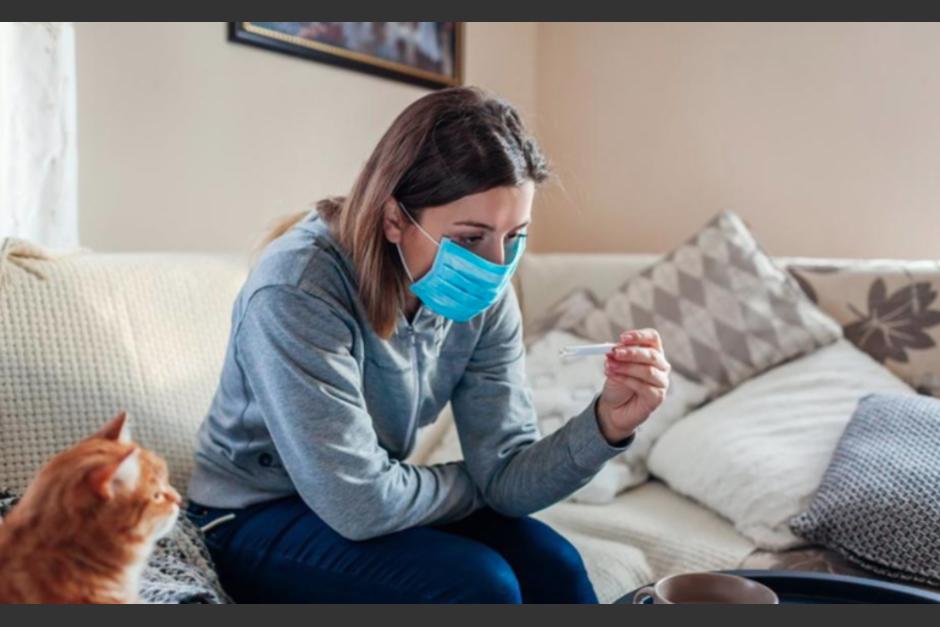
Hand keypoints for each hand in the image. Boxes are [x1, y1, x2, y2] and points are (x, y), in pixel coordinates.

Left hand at [596, 328, 670, 443]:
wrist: (613, 408)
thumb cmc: (618, 383)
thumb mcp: (615, 365)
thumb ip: (617, 355)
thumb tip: (613, 348)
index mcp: (652, 352)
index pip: (653, 338)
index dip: (639, 336)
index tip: (622, 338)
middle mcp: (661, 366)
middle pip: (652, 354)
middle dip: (631, 353)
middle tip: (614, 353)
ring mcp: (661, 382)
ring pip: (648, 371)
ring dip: (626, 367)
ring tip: (609, 367)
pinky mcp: (658, 397)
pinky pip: (644, 387)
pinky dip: (626, 380)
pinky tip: (614, 377)